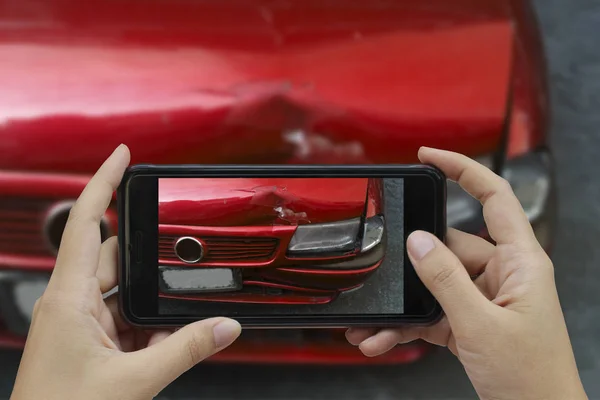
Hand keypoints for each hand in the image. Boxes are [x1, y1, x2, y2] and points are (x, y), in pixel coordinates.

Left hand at [10, 145, 241, 399]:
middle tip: (177, 247)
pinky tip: (164, 336)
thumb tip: (224, 326)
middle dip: (148, 253)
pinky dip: (147, 322)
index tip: (122, 156)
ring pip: (122, 290)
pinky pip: (124, 317)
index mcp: (69, 299)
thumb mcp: (135, 381)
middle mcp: (70, 303)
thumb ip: (186, 348)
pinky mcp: (88, 341)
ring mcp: (79, 322)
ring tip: (174, 304)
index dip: (104, 182)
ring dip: (149, 296)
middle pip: (114, 255)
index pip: (87, 222)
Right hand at [346, 147, 586, 399]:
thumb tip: (418, 242)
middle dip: (413, 262)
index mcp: (521, 261)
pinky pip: (432, 310)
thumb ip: (446, 280)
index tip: (430, 156)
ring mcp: (484, 297)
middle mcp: (503, 273)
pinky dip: (408, 323)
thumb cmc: (531, 378)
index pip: (494, 197)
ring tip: (377, 322)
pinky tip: (385, 337)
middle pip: (449, 246)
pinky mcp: (470, 319)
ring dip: (405, 301)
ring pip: (435, 282)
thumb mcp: (481, 325)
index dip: (463, 169)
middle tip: (386, 268)